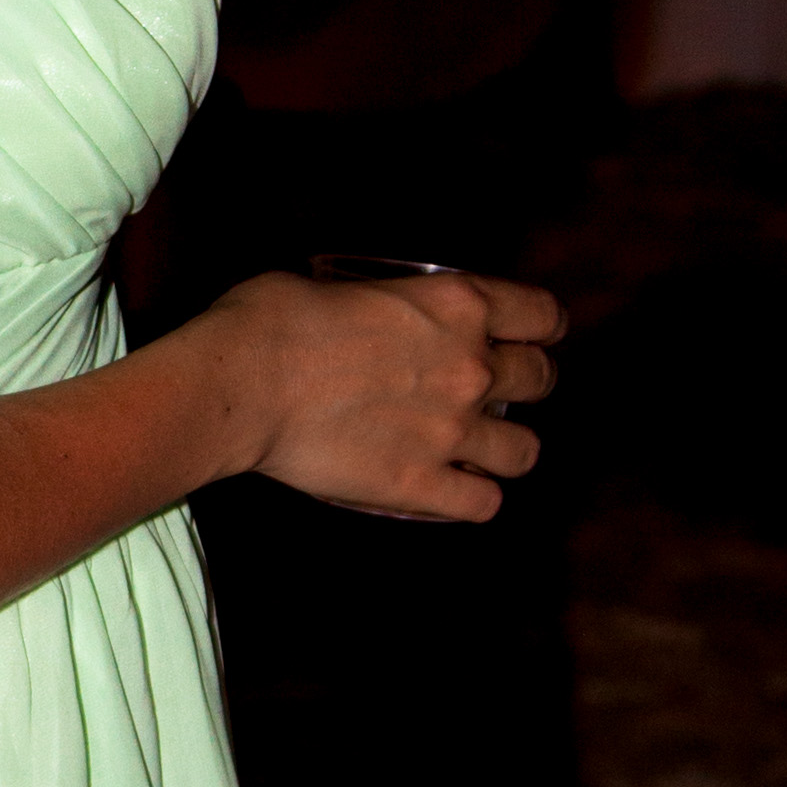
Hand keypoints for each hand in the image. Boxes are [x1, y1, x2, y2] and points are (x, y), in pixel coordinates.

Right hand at [195, 268, 564, 523]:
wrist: (243, 384)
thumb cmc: (274, 319)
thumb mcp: (340, 283)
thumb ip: (380, 301)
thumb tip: (366, 313)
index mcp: (456, 305)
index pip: (542, 314)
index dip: (541, 325)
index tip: (531, 333)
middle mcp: (469, 367)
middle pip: (541, 379)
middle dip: (527, 382)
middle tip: (499, 388)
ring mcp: (451, 431)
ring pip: (525, 451)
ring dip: (506, 447)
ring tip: (479, 447)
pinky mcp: (421, 485)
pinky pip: (483, 504)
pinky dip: (472, 497)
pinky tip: (452, 488)